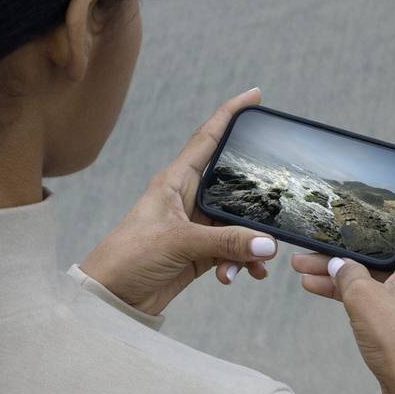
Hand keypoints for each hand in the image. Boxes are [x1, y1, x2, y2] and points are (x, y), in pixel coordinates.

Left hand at [80, 87, 281, 316]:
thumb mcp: (178, 243)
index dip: (230, 114)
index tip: (255, 96)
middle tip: (283, 194)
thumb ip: (225, 242)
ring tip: (255, 263)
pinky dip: (240, 263)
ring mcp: (196, 226)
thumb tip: (268, 244)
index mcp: (174, 181)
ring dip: (250, 244)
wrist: (111, 297)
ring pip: (239, 223)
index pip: (207, 138)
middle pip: (233, 183)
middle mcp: (187, 199)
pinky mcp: (200, 252)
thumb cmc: (128, 257)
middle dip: (258, 194)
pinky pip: (233, 250)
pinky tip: (236, 276)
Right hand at [287, 144, 394, 393]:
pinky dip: (342, 285)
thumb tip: (338, 265)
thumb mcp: (365, 303)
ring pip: (373, 263)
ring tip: (300, 259)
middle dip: (359, 224)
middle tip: (334, 211)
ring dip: (339, 261)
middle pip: (394, 233)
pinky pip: (367, 288)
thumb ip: (347, 276)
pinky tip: (312, 284)